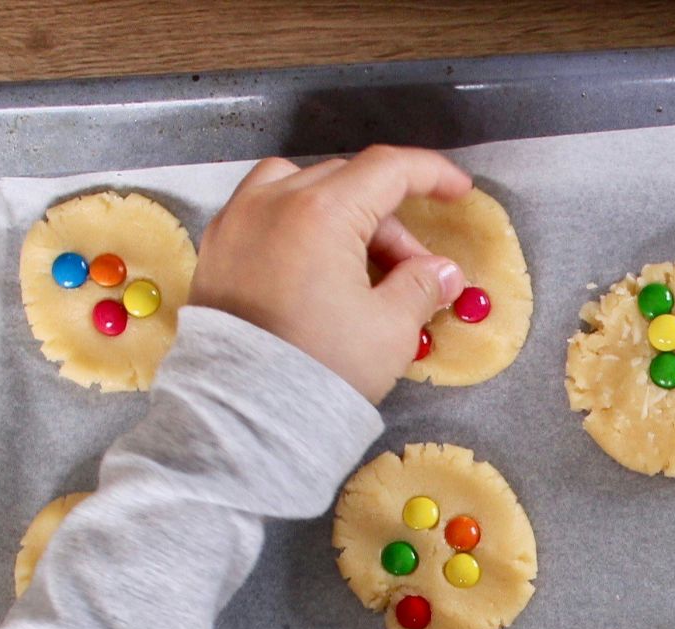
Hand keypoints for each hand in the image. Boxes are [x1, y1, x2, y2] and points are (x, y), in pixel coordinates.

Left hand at [190, 146, 472, 402]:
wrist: (242, 413)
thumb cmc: (321, 367)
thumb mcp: (390, 329)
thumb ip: (422, 287)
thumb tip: (443, 272)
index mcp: (322, 212)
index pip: (388, 169)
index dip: (431, 174)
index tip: (458, 191)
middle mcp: (272, 202)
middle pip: (348, 181)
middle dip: (389, 217)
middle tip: (413, 268)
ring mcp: (236, 221)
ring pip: (299, 185)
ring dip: (338, 209)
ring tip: (357, 259)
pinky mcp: (216, 249)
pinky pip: (263, 210)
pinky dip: (297, 222)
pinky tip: (313, 265)